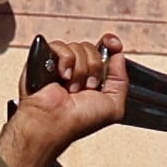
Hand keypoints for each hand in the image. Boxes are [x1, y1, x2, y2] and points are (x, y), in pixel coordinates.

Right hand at [0, 29, 128, 166]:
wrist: (54, 122)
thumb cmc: (79, 121)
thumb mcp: (114, 106)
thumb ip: (121, 80)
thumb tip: (118, 56)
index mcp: (93, 79)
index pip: (105, 50)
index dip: (111, 45)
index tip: (113, 45)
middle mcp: (77, 70)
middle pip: (92, 48)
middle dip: (94, 69)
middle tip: (87, 87)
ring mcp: (61, 64)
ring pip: (77, 47)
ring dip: (79, 71)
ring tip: (71, 88)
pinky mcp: (44, 59)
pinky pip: (60, 47)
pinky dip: (65, 62)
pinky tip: (62, 77)